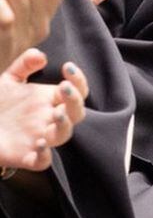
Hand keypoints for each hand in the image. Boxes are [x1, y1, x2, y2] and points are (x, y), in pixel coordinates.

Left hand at [0, 52, 87, 172]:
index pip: (77, 90)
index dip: (78, 80)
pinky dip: (45, 155)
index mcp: (50, 100)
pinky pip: (42, 161)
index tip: (67, 67)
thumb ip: (24, 65)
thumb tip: (41, 56)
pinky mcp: (26, 157)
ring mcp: (40, 138)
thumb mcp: (8, 80)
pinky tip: (40, 144)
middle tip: (63, 88)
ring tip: (57, 114)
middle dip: (74, 100)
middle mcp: (49, 119)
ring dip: (65, 125)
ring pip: (64, 135)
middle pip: (77, 113)